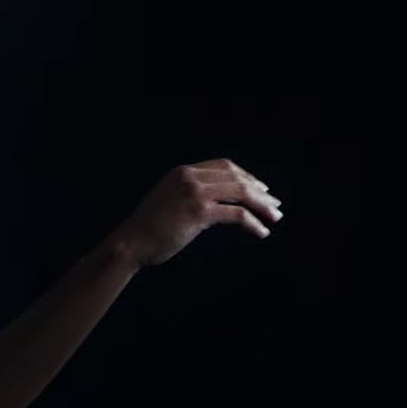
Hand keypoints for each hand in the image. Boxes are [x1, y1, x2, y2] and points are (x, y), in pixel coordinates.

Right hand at [108, 158, 282, 268]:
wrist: (131, 242)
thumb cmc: (148, 228)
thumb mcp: (169, 200)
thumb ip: (190, 194)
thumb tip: (217, 202)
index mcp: (184, 171)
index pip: (225, 165)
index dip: (246, 176)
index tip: (261, 189)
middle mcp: (190, 176)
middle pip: (236, 177)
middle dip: (259, 191)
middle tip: (275, 205)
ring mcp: (194, 192)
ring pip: (240, 192)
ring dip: (262, 205)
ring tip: (275, 218)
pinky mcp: (199, 212)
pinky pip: (236, 213)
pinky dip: (253, 222)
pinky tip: (261, 232)